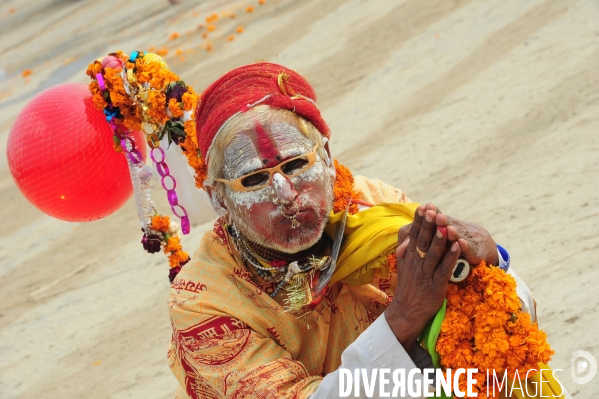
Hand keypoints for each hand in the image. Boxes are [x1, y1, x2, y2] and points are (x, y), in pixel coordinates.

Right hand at [385, 205, 460, 351]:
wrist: (406, 313)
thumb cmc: (408, 289)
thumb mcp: (404, 268)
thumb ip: (405, 252)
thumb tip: (405, 237)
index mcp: (409, 257)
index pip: (413, 235)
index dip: (418, 221)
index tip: (423, 207)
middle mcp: (416, 263)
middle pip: (422, 241)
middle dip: (427, 225)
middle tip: (432, 210)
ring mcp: (425, 274)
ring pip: (433, 254)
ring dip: (439, 239)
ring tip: (444, 225)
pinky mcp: (436, 285)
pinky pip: (444, 269)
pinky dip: (451, 257)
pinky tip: (457, 247)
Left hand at [397, 203, 498, 265]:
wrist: (480, 245)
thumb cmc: (450, 245)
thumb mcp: (436, 242)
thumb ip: (417, 242)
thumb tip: (399, 251)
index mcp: (441, 227)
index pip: (431, 221)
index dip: (424, 218)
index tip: (420, 209)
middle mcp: (453, 229)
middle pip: (442, 224)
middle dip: (435, 220)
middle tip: (429, 213)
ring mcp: (465, 238)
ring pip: (456, 234)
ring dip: (450, 230)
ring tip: (445, 226)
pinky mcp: (475, 250)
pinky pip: (469, 248)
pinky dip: (465, 246)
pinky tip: (461, 243)